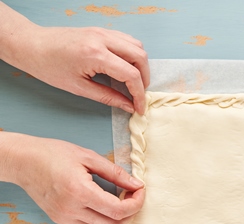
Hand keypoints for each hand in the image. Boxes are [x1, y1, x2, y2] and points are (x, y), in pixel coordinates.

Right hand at [1, 132, 144, 223]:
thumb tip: (137, 184)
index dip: (136, 203)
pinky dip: (102, 222)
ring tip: (120, 202)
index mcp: (80, 192)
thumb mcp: (88, 157)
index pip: (119, 210)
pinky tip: (104, 207)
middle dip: (131, 212)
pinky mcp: (60, 220)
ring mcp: (65, 218)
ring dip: (118, 220)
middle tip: (133, 195)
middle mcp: (72, 210)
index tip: (140, 190)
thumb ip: (115, 173)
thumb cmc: (53, 154)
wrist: (23, 161)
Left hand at [22, 26, 149, 113]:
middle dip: (144, 79)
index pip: (131, 74)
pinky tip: (125, 67)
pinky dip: (132, 55)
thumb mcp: (79, 88)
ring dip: (140, 65)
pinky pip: (127, 40)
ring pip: (137, 46)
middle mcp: (102, 40)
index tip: (139, 107)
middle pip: (140, 57)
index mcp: (95, 55)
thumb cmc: (49, 67)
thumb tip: (128, 106)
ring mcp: (102, 32)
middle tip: (138, 94)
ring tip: (133, 81)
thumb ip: (108, 97)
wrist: (32, 45)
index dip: (139, 94)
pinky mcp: (101, 30)